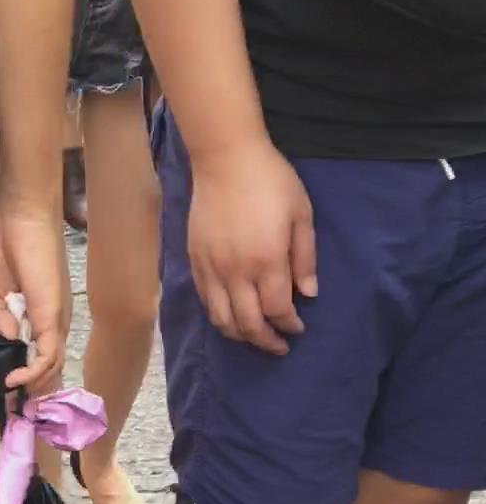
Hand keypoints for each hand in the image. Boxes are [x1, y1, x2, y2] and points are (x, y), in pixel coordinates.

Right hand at [0, 195, 66, 394]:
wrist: (18, 212)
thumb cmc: (2, 241)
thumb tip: (9, 341)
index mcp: (39, 312)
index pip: (39, 355)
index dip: (27, 378)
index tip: (9, 393)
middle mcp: (52, 319)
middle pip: (50, 368)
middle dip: (35, 395)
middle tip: (19, 413)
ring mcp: (56, 318)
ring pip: (51, 367)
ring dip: (35, 390)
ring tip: (16, 403)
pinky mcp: (53, 315)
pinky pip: (47, 356)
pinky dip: (32, 374)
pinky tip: (14, 380)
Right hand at [188, 136, 317, 355]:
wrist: (225, 157)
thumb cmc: (271, 180)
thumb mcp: (301, 214)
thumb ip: (305, 257)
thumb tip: (309, 294)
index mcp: (267, 260)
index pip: (278, 309)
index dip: (290, 325)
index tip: (298, 328)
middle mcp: (236, 272)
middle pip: (249, 324)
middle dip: (266, 341)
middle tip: (279, 346)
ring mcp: (212, 270)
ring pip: (223, 320)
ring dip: (240, 336)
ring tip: (254, 336)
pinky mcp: (196, 263)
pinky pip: (206, 302)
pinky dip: (220, 317)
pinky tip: (232, 316)